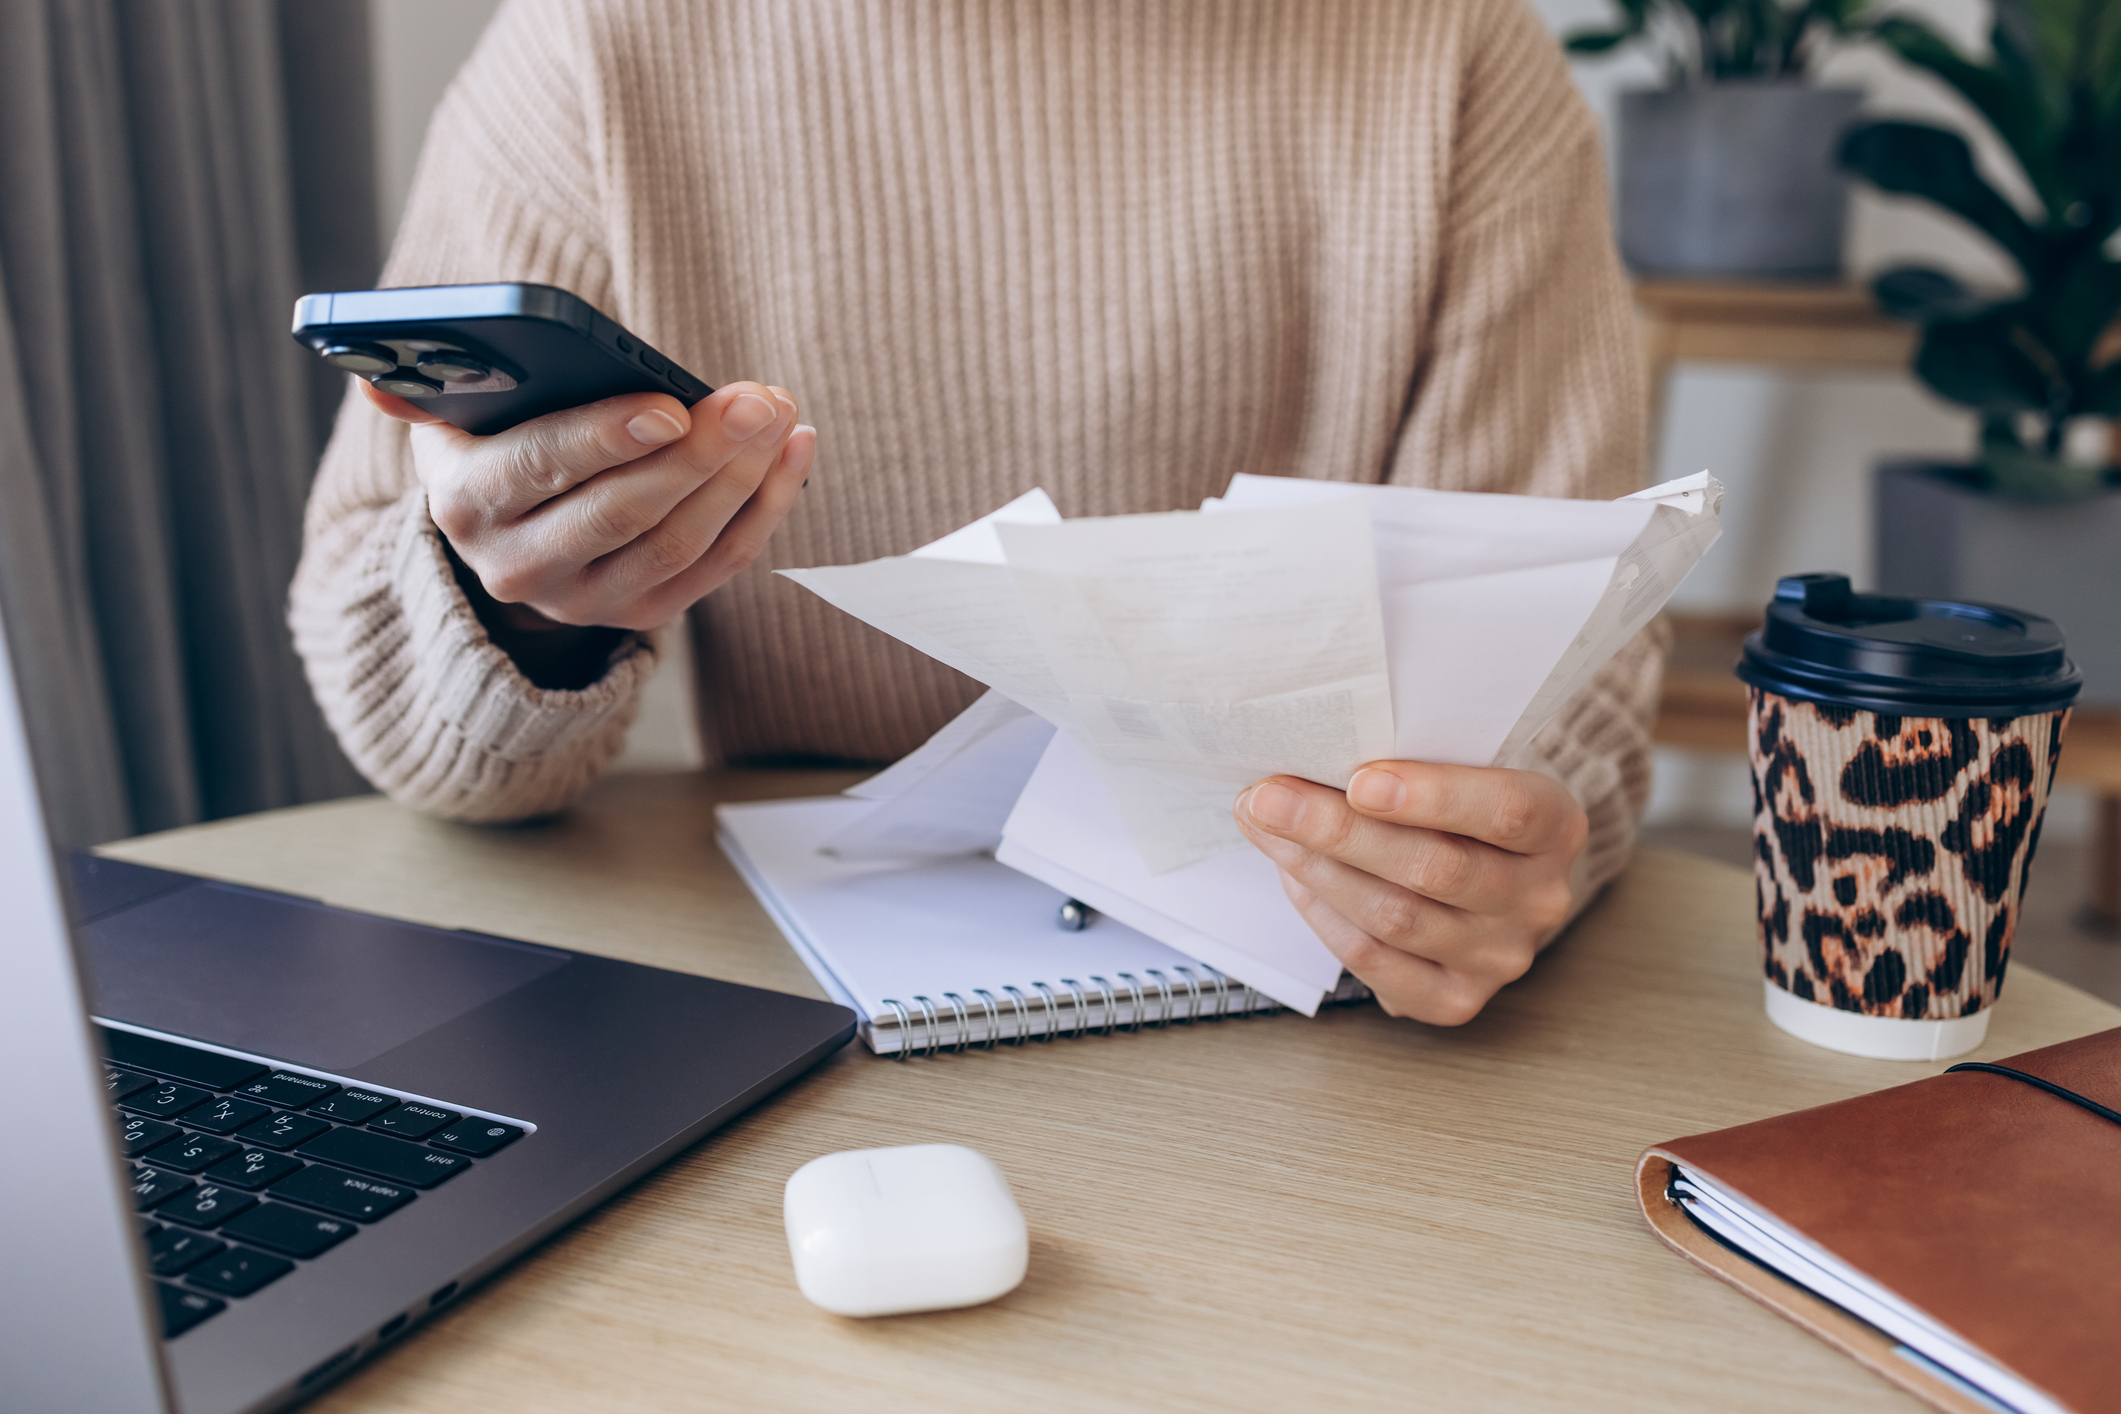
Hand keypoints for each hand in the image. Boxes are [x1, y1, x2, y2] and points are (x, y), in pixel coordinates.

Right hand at [365, 378, 814, 635]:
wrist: (511, 540)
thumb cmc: (493, 446)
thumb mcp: (447, 420)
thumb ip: (419, 391)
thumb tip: (371, 375)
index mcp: (467, 504)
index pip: (541, 467)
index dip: (607, 437)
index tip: (673, 405)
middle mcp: (521, 566)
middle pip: (626, 511)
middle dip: (702, 451)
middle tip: (760, 399)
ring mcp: (587, 601)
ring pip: (680, 542)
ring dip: (744, 477)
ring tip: (780, 414)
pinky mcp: (643, 615)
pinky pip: (718, 565)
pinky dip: (765, 507)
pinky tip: (794, 450)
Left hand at [1234, 761, 1587, 1024]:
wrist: (1490, 876)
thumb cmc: (1461, 808)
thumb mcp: (1465, 768)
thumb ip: (1414, 759)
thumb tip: (1313, 749)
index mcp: (1556, 827)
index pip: (1507, 812)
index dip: (1433, 797)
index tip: (1359, 779)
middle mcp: (1539, 899)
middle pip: (1436, 870)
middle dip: (1339, 831)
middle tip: (1270, 798)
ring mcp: (1500, 957)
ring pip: (1395, 917)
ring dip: (1315, 869)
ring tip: (1265, 828)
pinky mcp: (1456, 1000)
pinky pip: (1375, 961)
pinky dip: (1323, 915)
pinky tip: (1294, 878)